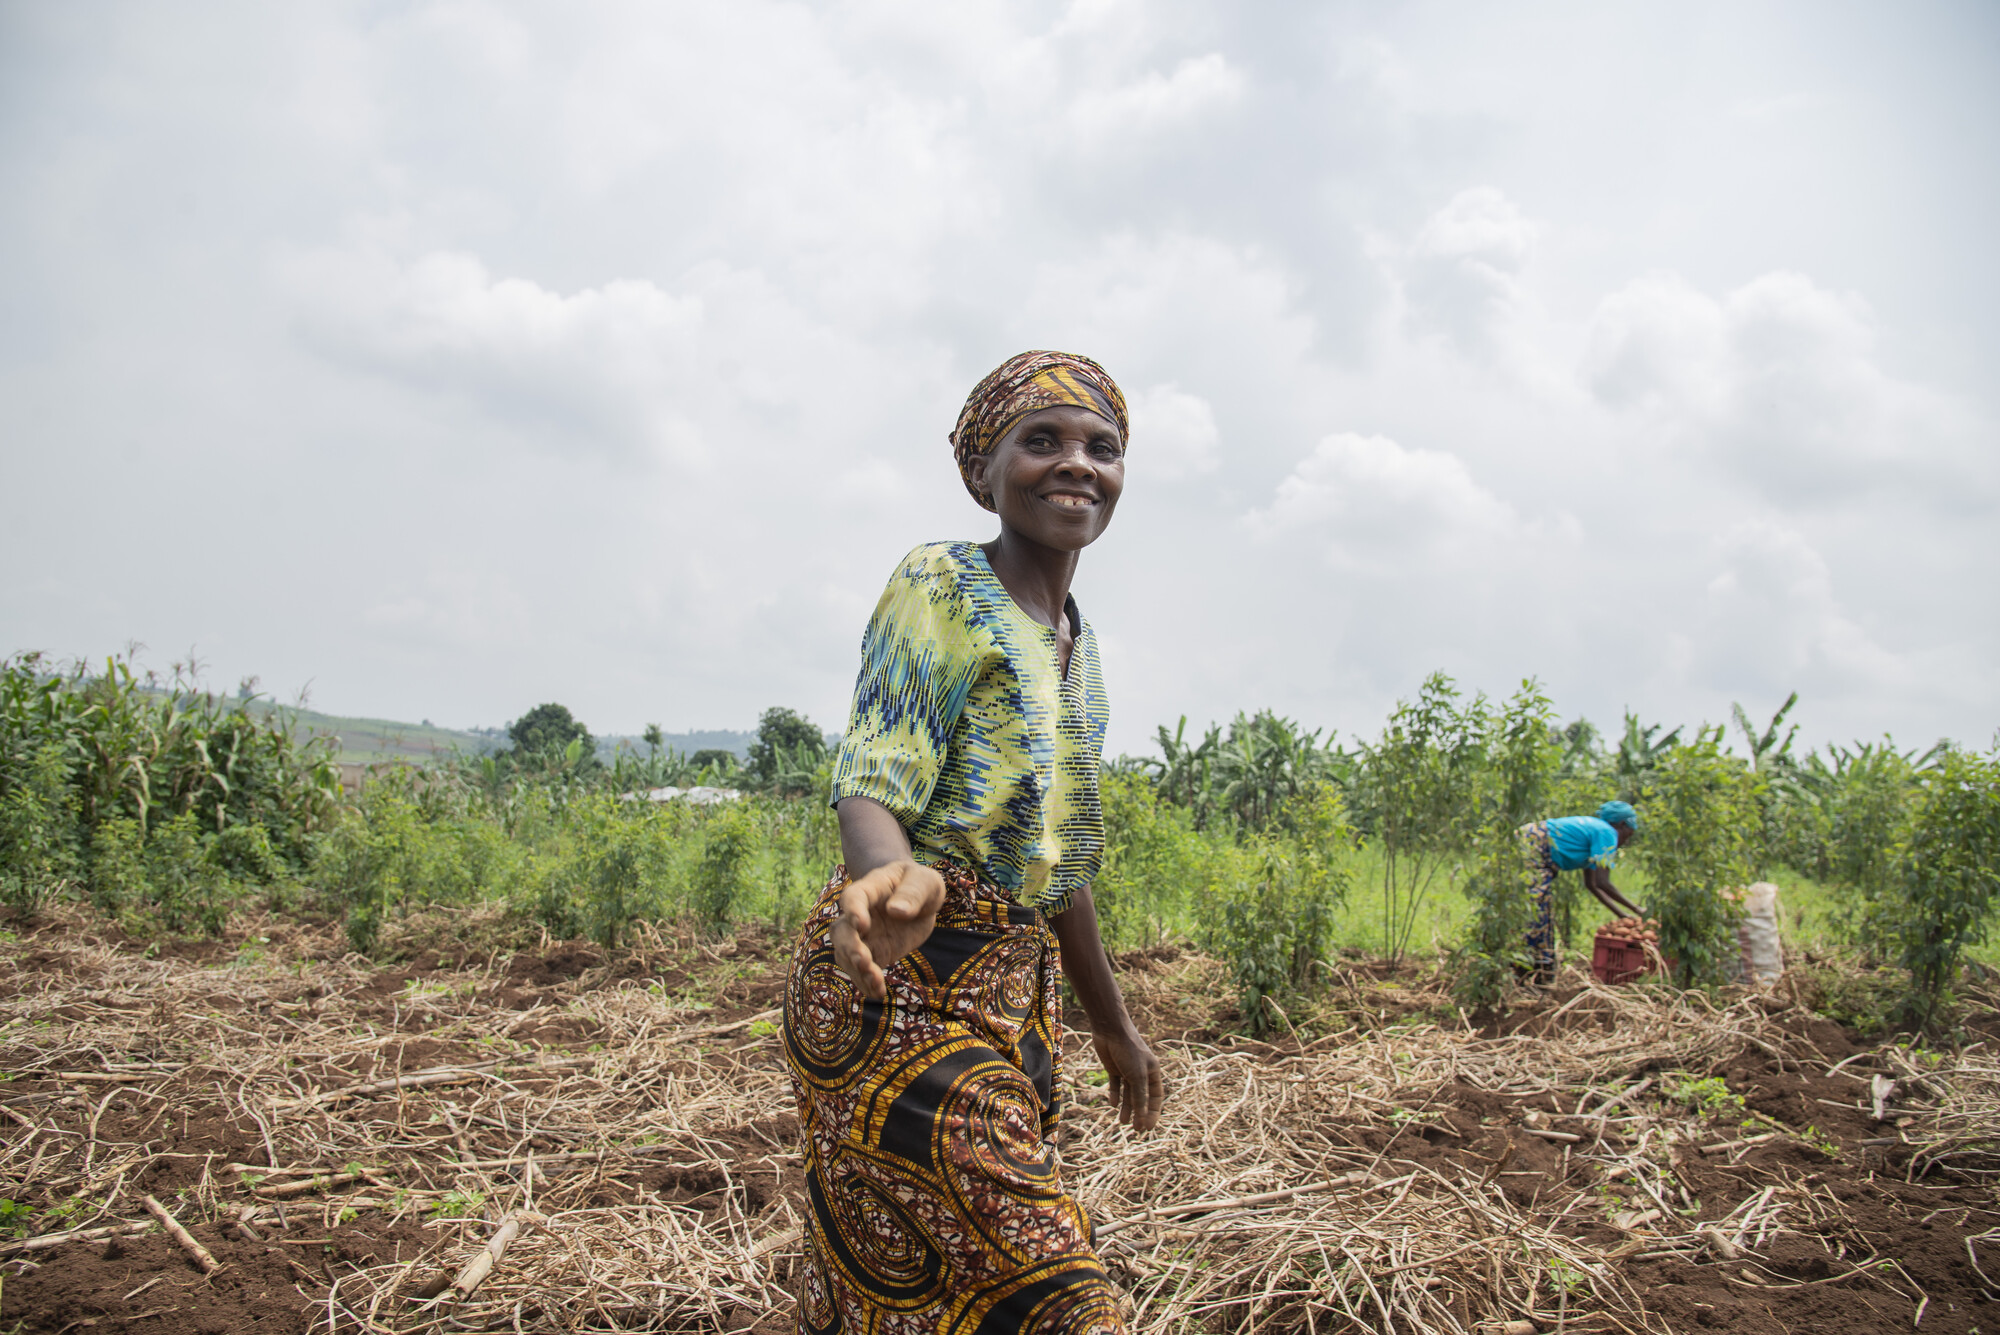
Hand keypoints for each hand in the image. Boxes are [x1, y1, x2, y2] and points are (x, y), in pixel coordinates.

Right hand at [829, 859, 946, 1000]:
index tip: (861, 924)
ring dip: (857, 970)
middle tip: (865, 962)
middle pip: (841, 931)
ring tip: (876, 983)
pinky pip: (862, 970)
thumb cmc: (920, 884)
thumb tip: (896, 911)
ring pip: (847, 955)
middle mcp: (860, 914)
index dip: (853, 911)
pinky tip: (877, 992)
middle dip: (850, 948)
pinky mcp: (873, 953)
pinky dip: (866, 983)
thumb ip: (912, 894)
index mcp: (871, 888)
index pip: (853, 897)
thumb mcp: (925, 882)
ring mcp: (864, 936)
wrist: (921, 901)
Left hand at [1091, 1026, 1164, 1131]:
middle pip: (1141, 1097)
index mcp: (1153, 1072)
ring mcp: (1126, 1070)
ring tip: (1122, 1122)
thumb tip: (1142, 1118)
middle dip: (1139, 1113)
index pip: (1156, 1096)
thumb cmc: (1129, 1051)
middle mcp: (1141, 1072)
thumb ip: (1140, 1097)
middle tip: (1136, 1129)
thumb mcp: (1137, 1076)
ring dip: (1126, 1107)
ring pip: (1128, 1093)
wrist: (1111, 1030)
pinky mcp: (1113, 1067)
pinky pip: (1115, 1084)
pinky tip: (1112, 1104)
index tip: (1147, 1127)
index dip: (1152, 1112)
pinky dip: (1114, 1094)